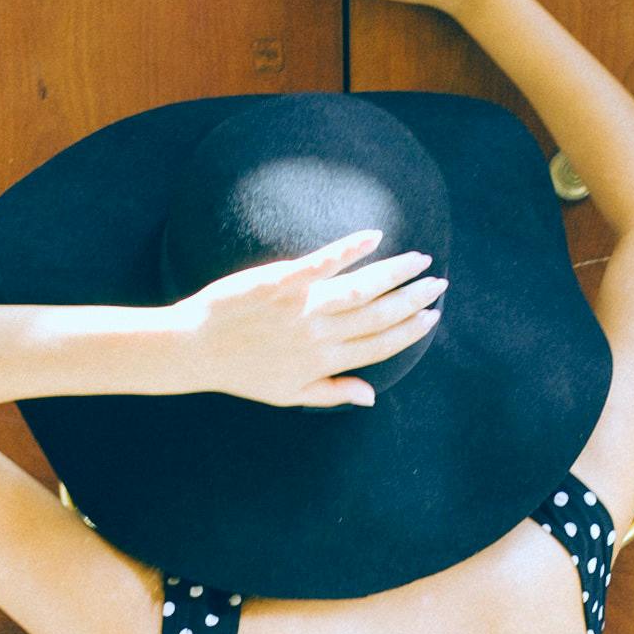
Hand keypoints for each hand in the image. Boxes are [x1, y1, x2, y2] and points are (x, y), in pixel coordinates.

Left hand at [172, 227, 446, 409]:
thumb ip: (333, 392)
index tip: (432, 317)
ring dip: (394, 274)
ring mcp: (302, 307)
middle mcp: (319, 334)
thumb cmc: (241, 372)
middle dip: (413, 299)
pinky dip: (349, 249)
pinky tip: (374, 236)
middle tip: (438, 284)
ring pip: (361, 290)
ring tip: (419, 261)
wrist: (195, 349)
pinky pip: (322, 263)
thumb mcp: (289, 394)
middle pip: (378, 315)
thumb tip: (372, 397)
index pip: (380, 345)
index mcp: (325, 361)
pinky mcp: (282, 282)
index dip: (409, 331)